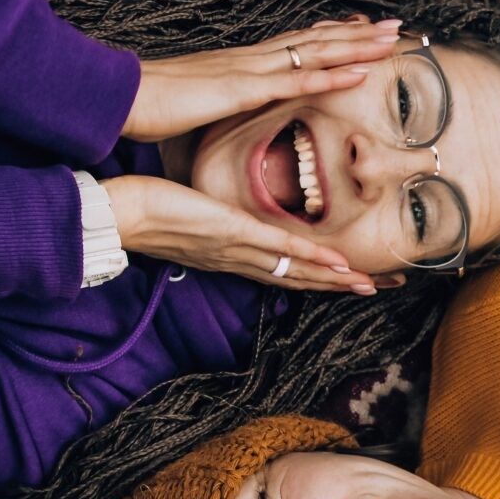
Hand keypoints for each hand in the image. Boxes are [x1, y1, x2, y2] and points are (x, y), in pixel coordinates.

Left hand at [102, 175, 387, 292]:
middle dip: (340, 285)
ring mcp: (239, 249)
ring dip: (335, 279)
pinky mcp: (233, 232)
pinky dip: (310, 259)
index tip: (352, 278)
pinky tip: (337, 264)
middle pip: (298, 280)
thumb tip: (225, 218)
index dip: (319, 278)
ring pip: (295, 270)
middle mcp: (240, 261)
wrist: (120, 214)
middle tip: (379, 288)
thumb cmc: (147, 210)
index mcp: (231, 257)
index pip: (283, 272)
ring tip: (369, 283)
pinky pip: (279, 249)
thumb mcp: (189, 218)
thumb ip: (213, 223)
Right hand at [122, 18, 402, 142]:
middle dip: (356, 33)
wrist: (119, 97)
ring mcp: (248, 71)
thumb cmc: (150, 105)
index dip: (331, 37)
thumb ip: (217, 103)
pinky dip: (328, 76)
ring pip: (313, 53)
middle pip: (314, 40)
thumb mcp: (195, 105)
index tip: (362, 31)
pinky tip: (357, 73)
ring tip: (390, 39)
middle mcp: (250, 60)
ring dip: (355, 46)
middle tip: (395, 26)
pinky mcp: (242, 89)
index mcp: (240, 64)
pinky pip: (294, 81)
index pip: (295, 45)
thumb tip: (224, 108)